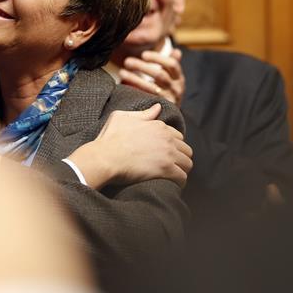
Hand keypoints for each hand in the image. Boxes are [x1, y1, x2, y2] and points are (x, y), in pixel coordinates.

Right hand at [66, 104, 192, 188]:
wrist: (105, 157)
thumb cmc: (109, 138)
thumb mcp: (122, 117)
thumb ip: (143, 113)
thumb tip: (158, 107)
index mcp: (158, 126)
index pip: (178, 136)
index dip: (173, 145)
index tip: (167, 154)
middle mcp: (167, 138)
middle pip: (186, 150)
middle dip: (181, 158)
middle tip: (172, 166)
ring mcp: (168, 154)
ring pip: (188, 163)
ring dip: (182, 170)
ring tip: (174, 176)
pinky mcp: (166, 169)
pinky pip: (182, 177)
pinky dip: (180, 181)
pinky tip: (173, 184)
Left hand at [118, 48, 185, 104]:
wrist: (172, 115)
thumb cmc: (169, 90)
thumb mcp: (174, 77)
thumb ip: (172, 63)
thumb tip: (176, 50)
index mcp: (179, 78)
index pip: (172, 64)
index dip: (158, 58)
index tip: (143, 55)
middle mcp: (176, 88)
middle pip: (159, 75)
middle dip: (142, 67)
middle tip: (127, 61)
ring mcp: (169, 99)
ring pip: (151, 87)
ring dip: (134, 79)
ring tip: (122, 72)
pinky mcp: (160, 109)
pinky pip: (146, 99)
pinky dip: (136, 92)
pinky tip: (125, 86)